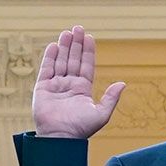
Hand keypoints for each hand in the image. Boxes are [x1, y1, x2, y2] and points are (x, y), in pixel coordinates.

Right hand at [31, 25, 123, 139]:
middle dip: (76, 44)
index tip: (89, 37)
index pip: (86, 65)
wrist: (60, 138)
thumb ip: (111, 98)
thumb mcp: (101, 114)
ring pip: (60, 61)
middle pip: (73, 60)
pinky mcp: (42, 88)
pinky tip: (54, 45)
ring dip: (64, 47)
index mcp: (83, 89)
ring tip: (67, 32)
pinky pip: (46, 69)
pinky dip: (50, 57)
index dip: (88, 51)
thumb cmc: (81, 129)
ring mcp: (55, 85)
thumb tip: (123, 83)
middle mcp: (69, 85)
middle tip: (78, 28)